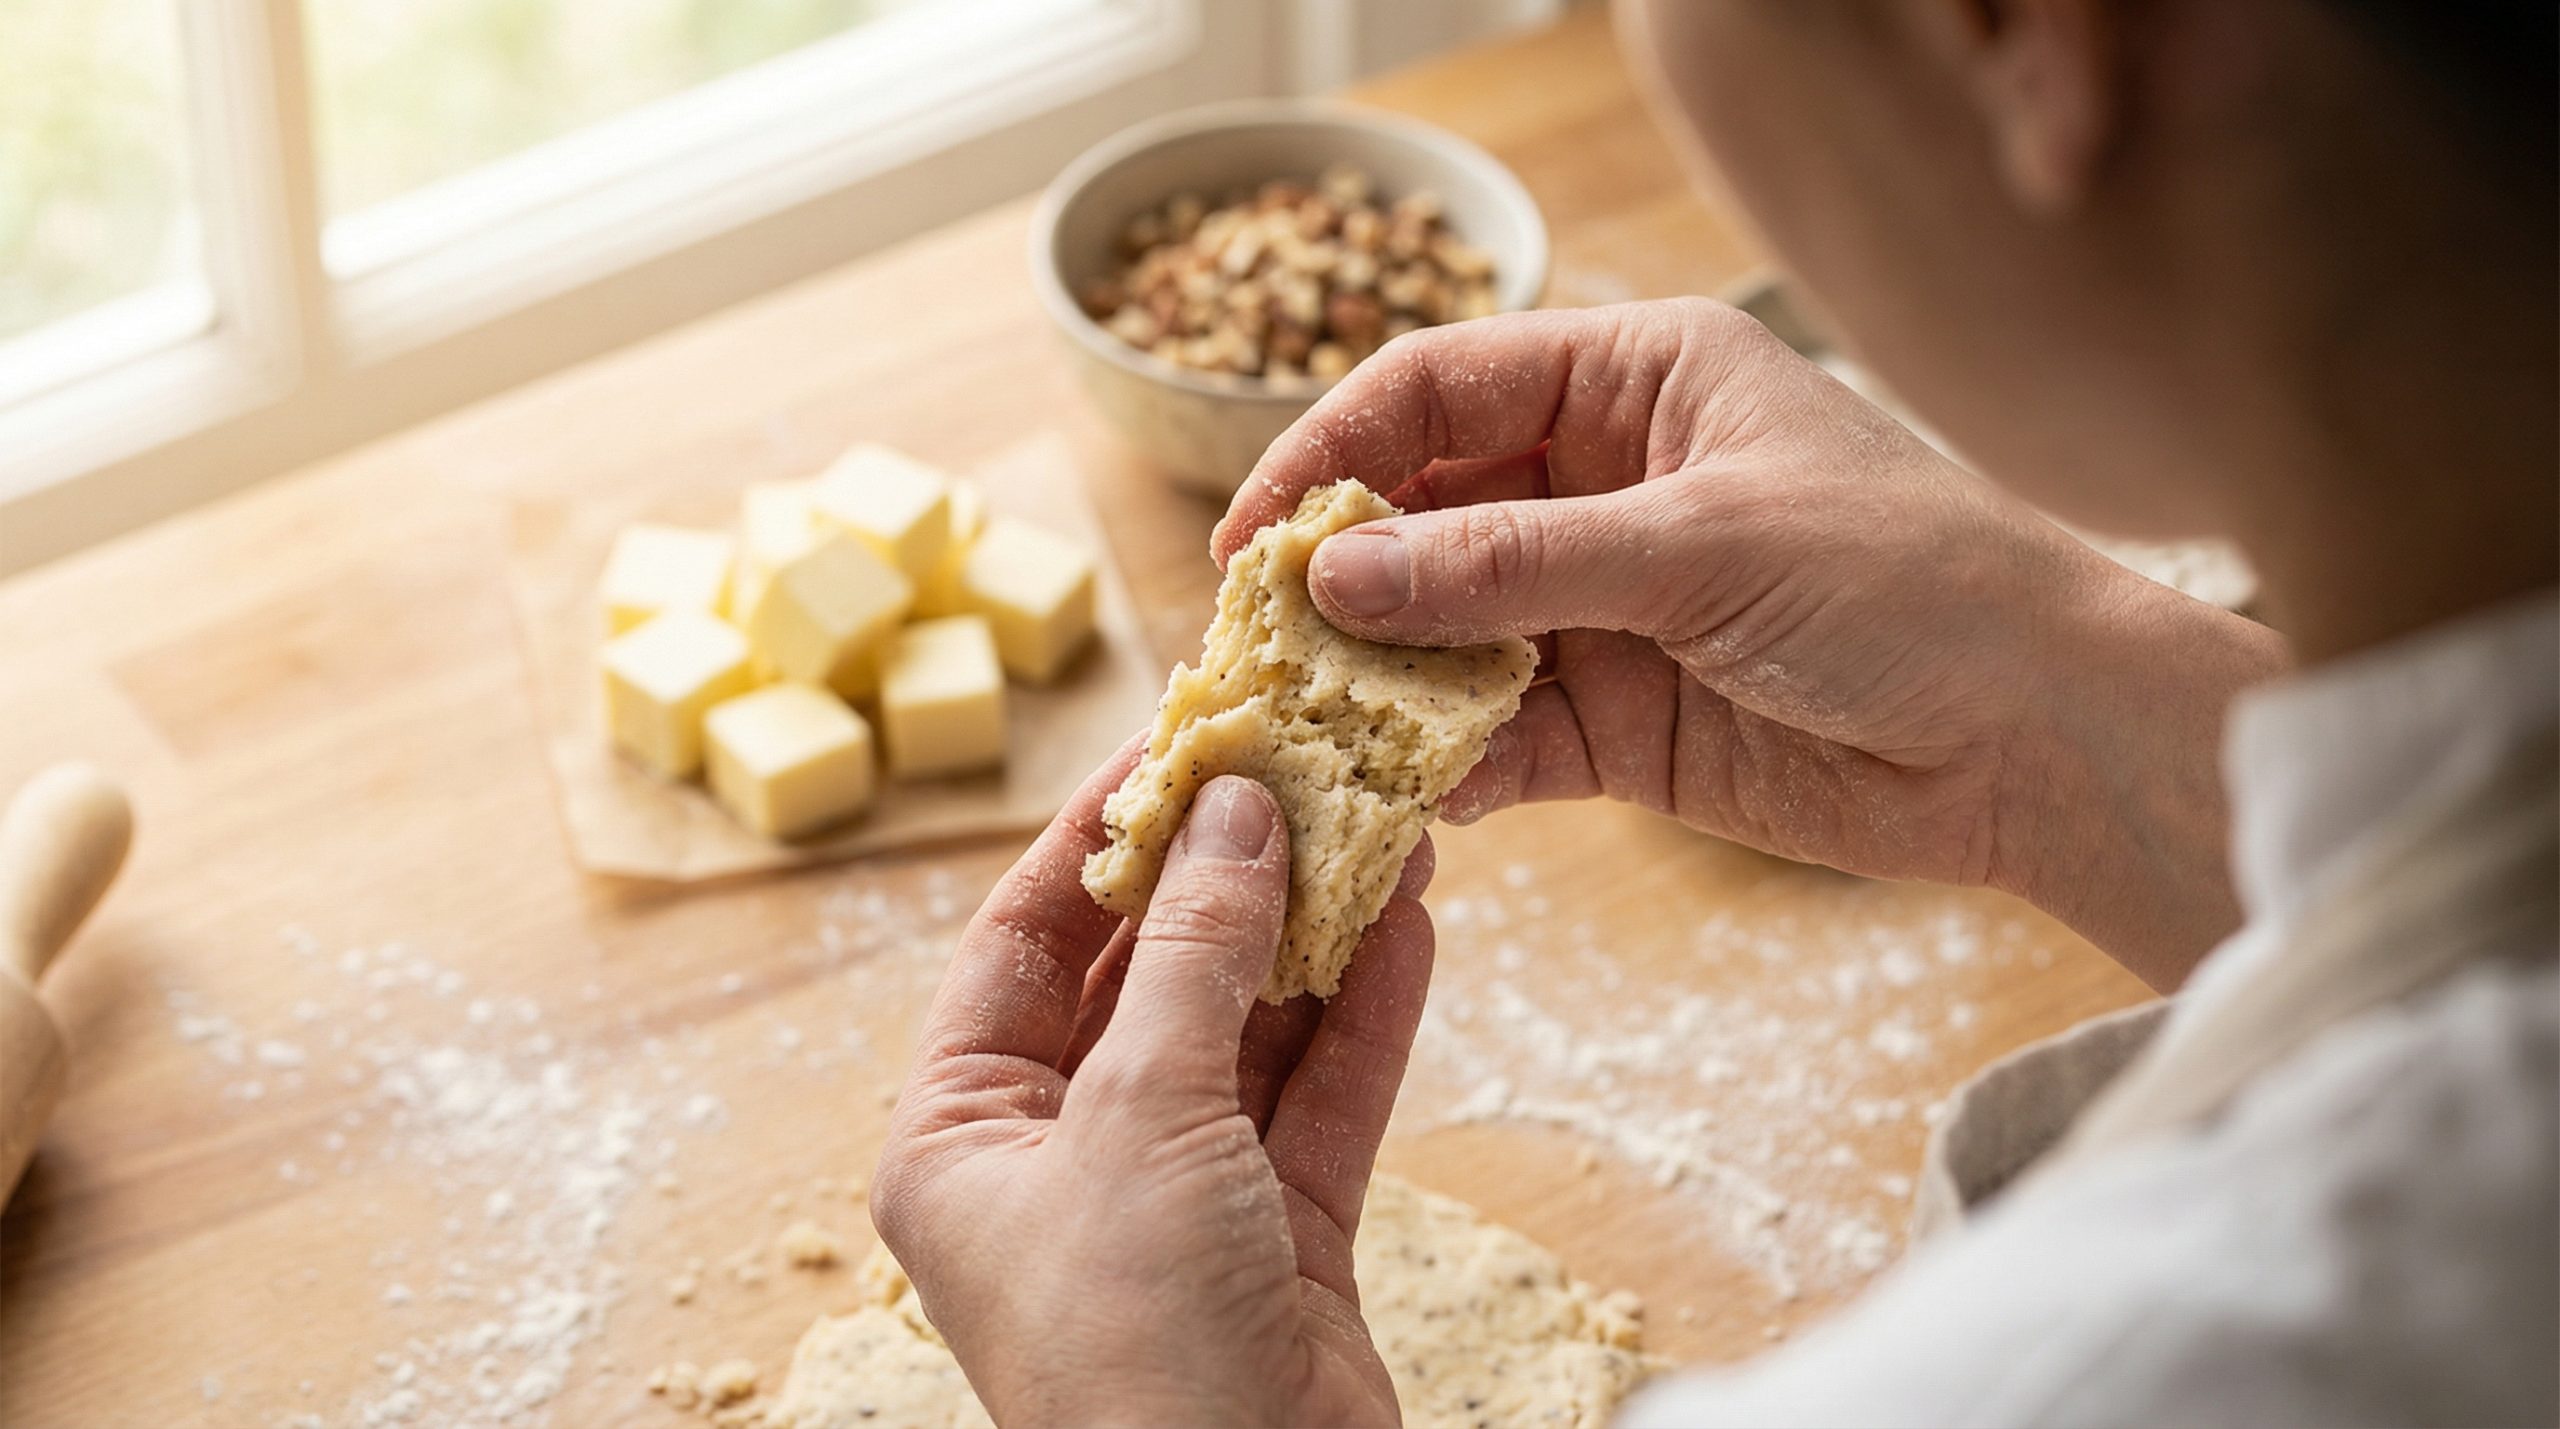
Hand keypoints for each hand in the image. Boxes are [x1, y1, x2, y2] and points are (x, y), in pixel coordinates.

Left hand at [871, 749, 1435, 1426]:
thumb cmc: (1134, 1344)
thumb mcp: (1143, 1119)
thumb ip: (1197, 958)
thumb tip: (1232, 810)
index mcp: (960, 1138)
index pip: (1016, 946)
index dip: (1094, 839)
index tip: (1173, 742)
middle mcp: (1058, 1162)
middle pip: (1142, 979)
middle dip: (1224, 879)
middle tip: (1295, 769)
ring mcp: (1174, 1201)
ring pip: (1247, 1033)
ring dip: (1312, 935)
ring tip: (1379, 825)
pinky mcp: (1278, 1241)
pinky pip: (1319, 1100)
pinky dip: (1363, 1018)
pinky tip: (1410, 926)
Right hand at [1216, 299, 2286, 989]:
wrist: (2038, 740)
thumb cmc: (1906, 586)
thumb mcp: (1700, 549)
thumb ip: (1513, 565)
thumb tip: (1338, 578)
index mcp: (1636, 382)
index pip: (1442, 387)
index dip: (1335, 451)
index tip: (1255, 537)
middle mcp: (1606, 483)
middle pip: (1425, 513)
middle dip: (1341, 579)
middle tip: (1254, 651)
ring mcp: (1605, 607)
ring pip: (1444, 632)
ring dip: (1375, 681)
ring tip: (1296, 735)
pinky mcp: (1618, 722)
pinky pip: (1496, 734)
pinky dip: (1440, 766)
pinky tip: (1390, 801)